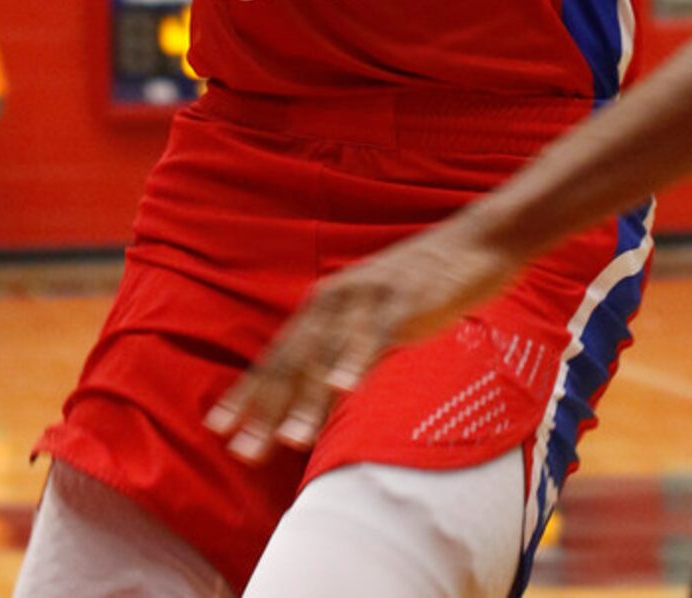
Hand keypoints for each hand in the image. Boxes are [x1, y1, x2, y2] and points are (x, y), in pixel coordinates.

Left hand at [206, 211, 511, 462]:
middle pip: (293, 361)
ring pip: (328, 354)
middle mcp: (336, 299)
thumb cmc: (419, 286)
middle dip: (265, 408)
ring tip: (289, 439)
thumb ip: (344, 347)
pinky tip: (343, 388)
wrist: (473, 241)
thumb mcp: (373, 316)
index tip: (218, 427)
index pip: (277, 356)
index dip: (247, 392)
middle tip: (241, 450)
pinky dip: (357, 360)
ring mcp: (369, 298)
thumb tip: (317, 393)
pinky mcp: (404, 300)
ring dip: (308, 398)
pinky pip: (376, 335)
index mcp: (324, 306)